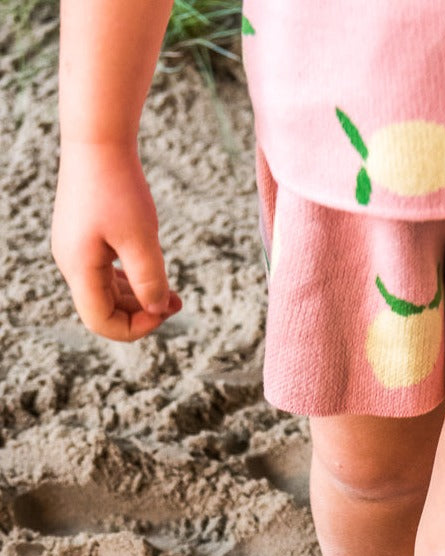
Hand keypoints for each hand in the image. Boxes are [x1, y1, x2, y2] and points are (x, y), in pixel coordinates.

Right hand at [51, 141, 181, 341]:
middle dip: (142, 313)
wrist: (98, 141)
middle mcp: (71, 263)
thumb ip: (150, 280)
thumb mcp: (141, 239)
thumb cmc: (119, 187)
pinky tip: (152, 273)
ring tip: (172, 293)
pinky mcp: (83, 238)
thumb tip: (157, 310)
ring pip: (106, 293)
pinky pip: (105, 273)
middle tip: (177, 301)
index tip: (165, 311)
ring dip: (139, 298)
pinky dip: (130, 280)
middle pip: (105, 310)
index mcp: (79, 268)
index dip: (136, 328)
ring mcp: (75, 250)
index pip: (102, 322)